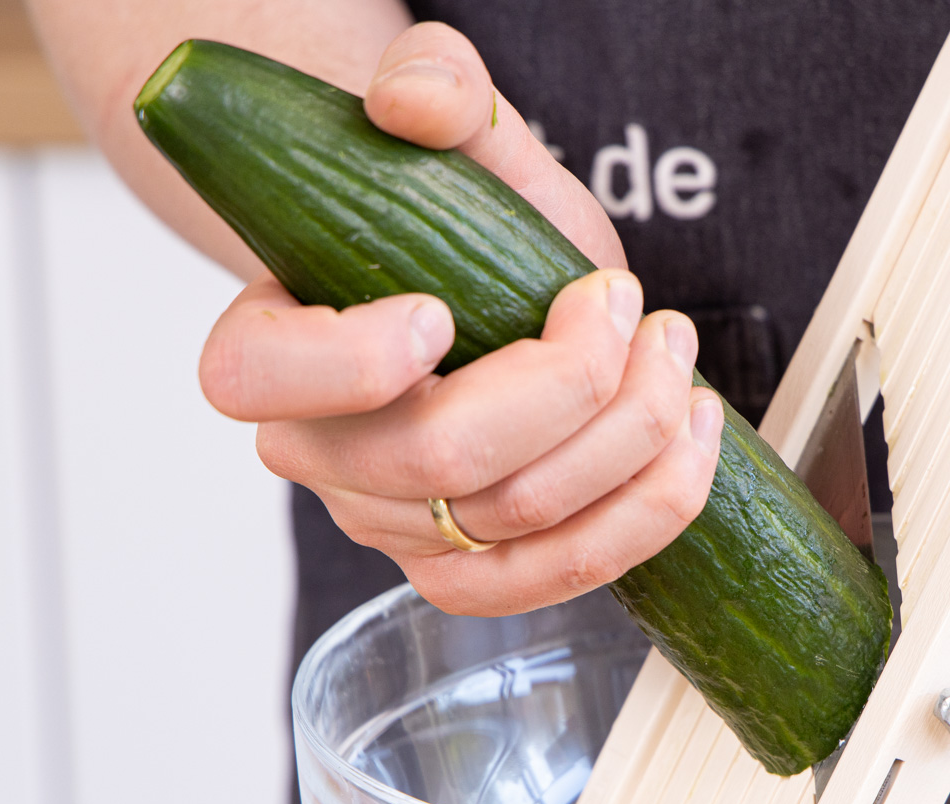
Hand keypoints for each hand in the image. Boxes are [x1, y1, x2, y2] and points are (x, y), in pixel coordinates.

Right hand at [197, 23, 722, 616]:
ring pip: (517, 521)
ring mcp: (397, 526)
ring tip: (674, 353)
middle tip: (624, 301)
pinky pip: (560, 576)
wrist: (497, 288)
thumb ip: (433, 82)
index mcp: (270, 347)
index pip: (258, 382)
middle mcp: (322, 454)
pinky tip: (690, 437)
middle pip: (434, 462)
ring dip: (629, 437)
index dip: (354, 360)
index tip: (445, 306)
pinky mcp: (474, 570)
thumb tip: (416, 100)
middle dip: (565, 383)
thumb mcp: (457, 132)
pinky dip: (647, 512)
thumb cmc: (458, 219)